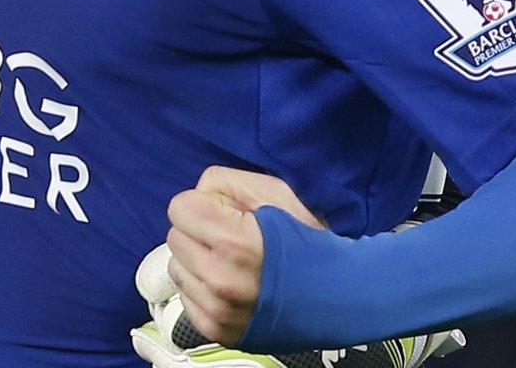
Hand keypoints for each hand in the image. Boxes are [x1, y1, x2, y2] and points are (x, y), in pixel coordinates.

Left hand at [131, 167, 464, 367]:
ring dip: (197, 261)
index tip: (225, 213)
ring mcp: (218, 310)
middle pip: (175, 237)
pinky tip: (232, 285)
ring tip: (232, 263)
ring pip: (178, 269)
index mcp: (232, 241)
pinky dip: (202, 289)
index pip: (179, 208)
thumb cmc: (308, 236)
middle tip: (230, 237)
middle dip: (198, 231)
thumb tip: (196, 197)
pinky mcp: (218, 331)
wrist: (341, 294)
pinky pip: (187, 298)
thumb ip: (224, 184)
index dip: (203, 205)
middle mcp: (219, 279)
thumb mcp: (274, 191)